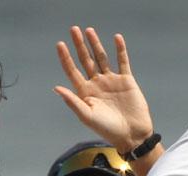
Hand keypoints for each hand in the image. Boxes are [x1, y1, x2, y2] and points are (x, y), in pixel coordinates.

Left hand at [54, 27, 153, 153]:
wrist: (131, 134)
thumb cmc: (107, 129)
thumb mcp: (87, 116)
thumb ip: (73, 101)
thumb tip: (56, 88)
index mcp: (85, 93)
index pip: (72, 71)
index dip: (66, 58)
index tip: (60, 44)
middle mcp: (96, 84)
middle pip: (85, 60)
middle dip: (79, 45)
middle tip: (73, 30)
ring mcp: (111, 81)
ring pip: (101, 58)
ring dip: (95, 44)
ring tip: (89, 30)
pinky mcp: (126, 80)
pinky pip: (122, 61)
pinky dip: (120, 50)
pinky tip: (116, 38)